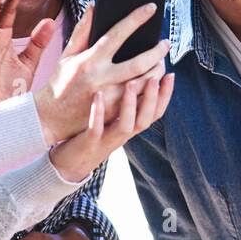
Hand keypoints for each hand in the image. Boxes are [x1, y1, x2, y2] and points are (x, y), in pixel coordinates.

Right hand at [34, 2, 170, 144]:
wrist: (50, 118)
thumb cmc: (60, 83)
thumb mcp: (67, 55)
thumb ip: (82, 30)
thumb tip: (94, 6)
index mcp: (90, 61)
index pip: (117, 34)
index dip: (136, 19)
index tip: (151, 7)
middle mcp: (102, 79)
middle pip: (139, 63)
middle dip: (157, 52)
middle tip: (165, 43)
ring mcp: (110, 99)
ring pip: (145, 84)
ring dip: (158, 71)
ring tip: (162, 61)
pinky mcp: (115, 114)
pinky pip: (141, 100)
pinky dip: (153, 89)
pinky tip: (156, 81)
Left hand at [48, 72, 174, 182]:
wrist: (70, 164)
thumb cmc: (92, 135)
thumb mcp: (113, 120)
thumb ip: (124, 102)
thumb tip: (135, 75)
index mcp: (130, 127)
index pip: (155, 113)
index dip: (165, 96)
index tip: (171, 75)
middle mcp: (123, 135)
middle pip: (146, 119)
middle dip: (153, 99)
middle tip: (155, 77)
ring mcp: (107, 140)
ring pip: (126, 125)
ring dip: (130, 105)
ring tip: (130, 83)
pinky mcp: (89, 143)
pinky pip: (96, 129)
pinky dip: (98, 113)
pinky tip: (98, 95)